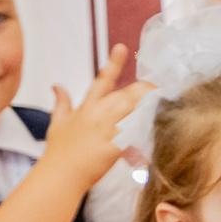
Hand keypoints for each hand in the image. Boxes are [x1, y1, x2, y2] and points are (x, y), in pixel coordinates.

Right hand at [43, 47, 148, 180]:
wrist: (60, 174)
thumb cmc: (59, 151)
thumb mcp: (57, 122)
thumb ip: (61, 102)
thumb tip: (56, 85)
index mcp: (87, 106)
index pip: (102, 79)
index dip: (113, 62)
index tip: (122, 47)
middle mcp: (98, 114)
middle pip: (127, 94)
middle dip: (145, 89)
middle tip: (158, 87)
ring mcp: (107, 129)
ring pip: (134, 110)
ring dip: (150, 105)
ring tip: (164, 100)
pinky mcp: (115, 145)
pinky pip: (136, 132)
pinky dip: (146, 128)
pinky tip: (158, 125)